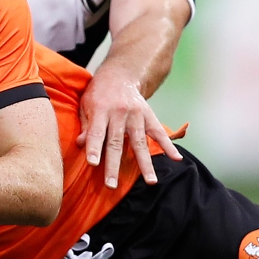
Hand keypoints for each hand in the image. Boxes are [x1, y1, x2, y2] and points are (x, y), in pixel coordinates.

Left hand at [78, 69, 180, 189]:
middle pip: (116, 142)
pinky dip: (169, 146)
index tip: (93, 164)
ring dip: (145, 164)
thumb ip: (85, 125)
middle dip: (114, 165)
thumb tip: (82, 145)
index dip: (94, 148)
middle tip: (112, 185)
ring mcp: (137, 115)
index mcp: (101, 109)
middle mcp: (120, 112)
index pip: (96, 132)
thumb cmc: (98, 92)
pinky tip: (176, 158)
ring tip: (151, 181)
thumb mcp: (86, 104)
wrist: (121, 74)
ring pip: (140, 142)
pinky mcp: (149, 116)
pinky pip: (159, 133)